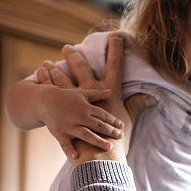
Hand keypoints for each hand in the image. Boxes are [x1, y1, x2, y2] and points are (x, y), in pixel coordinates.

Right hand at [34, 58, 122, 159]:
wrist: (44, 101)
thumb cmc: (66, 98)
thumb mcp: (81, 94)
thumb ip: (97, 94)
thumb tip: (111, 92)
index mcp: (85, 107)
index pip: (103, 115)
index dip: (113, 121)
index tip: (122, 126)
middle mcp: (79, 117)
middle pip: (98, 125)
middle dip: (110, 131)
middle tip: (121, 136)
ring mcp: (69, 126)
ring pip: (86, 134)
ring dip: (98, 141)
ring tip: (109, 147)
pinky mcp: (59, 133)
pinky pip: (65, 143)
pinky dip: (69, 150)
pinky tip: (76, 157)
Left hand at [37, 34, 154, 165]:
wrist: (99, 154)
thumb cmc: (116, 139)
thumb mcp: (128, 120)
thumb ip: (137, 105)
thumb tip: (152, 97)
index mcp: (109, 92)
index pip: (116, 65)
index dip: (117, 49)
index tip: (117, 36)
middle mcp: (91, 92)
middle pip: (81, 67)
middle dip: (75, 55)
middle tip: (67, 47)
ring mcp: (75, 100)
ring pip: (61, 79)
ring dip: (53, 70)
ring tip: (45, 63)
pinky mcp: (64, 111)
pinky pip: (52, 94)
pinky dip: (45, 85)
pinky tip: (38, 83)